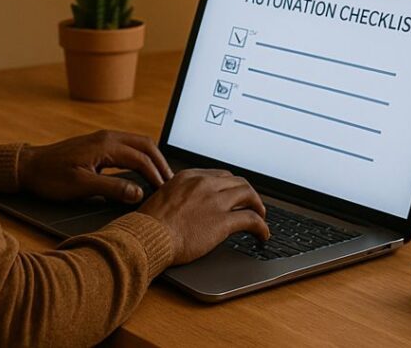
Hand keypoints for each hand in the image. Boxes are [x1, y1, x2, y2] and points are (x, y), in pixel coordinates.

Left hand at [17, 130, 173, 203]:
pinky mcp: (98, 144)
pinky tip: (142, 170)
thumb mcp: (81, 186)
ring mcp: (103, 138)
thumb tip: (138, 193)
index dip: (156, 175)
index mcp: (105, 145)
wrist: (28, 166)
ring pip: (137, 143)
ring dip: (152, 158)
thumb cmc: (50, 177)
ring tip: (161, 178)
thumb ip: (111, 189)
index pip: (141, 158)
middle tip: (170, 183)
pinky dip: (140, 156)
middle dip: (160, 163)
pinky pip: (128, 146)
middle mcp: (107, 137)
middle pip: (145, 144)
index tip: (165, 191)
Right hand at [138, 169, 269, 264]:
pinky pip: (252, 220)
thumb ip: (179, 196)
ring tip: (261, 217)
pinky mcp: (222, 221)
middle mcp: (204, 184)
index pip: (219, 175)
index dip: (231, 186)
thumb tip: (186, 205)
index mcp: (189, 177)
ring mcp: (215, 201)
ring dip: (258, 206)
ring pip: (249, 195)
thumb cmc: (149, 223)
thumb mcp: (163, 198)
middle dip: (248, 193)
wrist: (147, 236)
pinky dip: (262, 227)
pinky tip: (262, 236)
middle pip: (237, 181)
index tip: (234, 195)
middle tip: (251, 204)